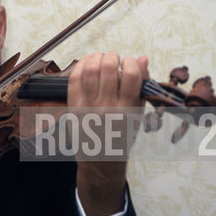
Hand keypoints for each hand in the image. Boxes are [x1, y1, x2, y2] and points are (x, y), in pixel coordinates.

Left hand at [67, 52, 147, 215]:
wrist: (101, 159)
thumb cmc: (122, 136)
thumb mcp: (138, 114)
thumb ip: (141, 86)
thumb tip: (142, 58)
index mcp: (127, 110)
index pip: (131, 75)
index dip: (132, 62)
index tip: (131, 62)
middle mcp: (106, 107)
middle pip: (108, 67)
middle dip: (112, 56)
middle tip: (114, 58)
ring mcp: (87, 107)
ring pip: (89, 69)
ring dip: (96, 57)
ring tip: (100, 58)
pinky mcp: (73, 107)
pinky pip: (74, 79)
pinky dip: (80, 66)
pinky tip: (87, 64)